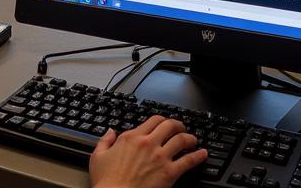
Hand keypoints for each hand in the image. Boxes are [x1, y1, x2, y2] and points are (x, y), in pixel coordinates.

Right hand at [89, 115, 206, 187]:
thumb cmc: (107, 182)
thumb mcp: (98, 156)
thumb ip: (105, 141)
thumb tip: (110, 132)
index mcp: (132, 137)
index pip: (153, 120)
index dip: (162, 119)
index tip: (165, 123)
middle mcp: (148, 143)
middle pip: (169, 125)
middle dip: (178, 125)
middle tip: (181, 128)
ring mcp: (160, 157)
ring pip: (181, 139)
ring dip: (189, 137)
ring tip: (193, 139)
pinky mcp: (169, 173)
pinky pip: (188, 160)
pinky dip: (197, 156)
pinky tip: (202, 154)